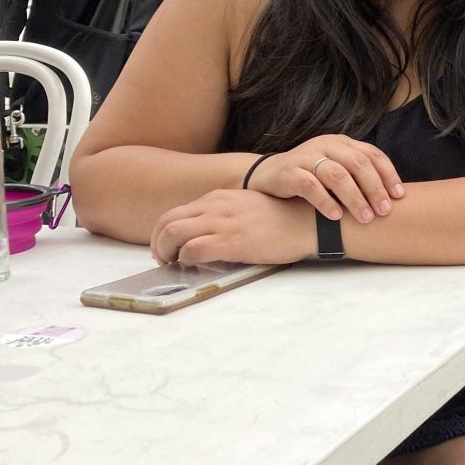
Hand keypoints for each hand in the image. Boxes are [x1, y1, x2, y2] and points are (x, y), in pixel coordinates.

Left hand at [151, 189, 317, 265]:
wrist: (307, 222)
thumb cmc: (283, 219)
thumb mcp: (247, 208)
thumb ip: (225, 216)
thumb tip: (208, 235)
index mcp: (218, 198)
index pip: (175, 213)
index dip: (163, 233)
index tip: (167, 249)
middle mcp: (215, 206)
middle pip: (166, 222)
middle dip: (158, 244)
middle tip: (163, 260)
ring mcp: (222, 223)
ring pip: (172, 234)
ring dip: (165, 252)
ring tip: (173, 265)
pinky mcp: (231, 241)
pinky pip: (192, 249)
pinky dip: (185, 259)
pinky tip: (193, 266)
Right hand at [246, 135, 402, 222]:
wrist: (267, 175)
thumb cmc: (310, 177)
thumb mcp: (335, 170)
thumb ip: (357, 176)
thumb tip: (391, 198)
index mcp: (342, 143)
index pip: (372, 154)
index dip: (388, 175)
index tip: (399, 196)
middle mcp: (326, 146)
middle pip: (358, 164)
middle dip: (375, 188)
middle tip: (384, 211)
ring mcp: (306, 157)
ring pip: (337, 175)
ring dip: (354, 198)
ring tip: (365, 218)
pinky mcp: (289, 172)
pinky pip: (310, 186)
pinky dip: (325, 202)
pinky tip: (335, 216)